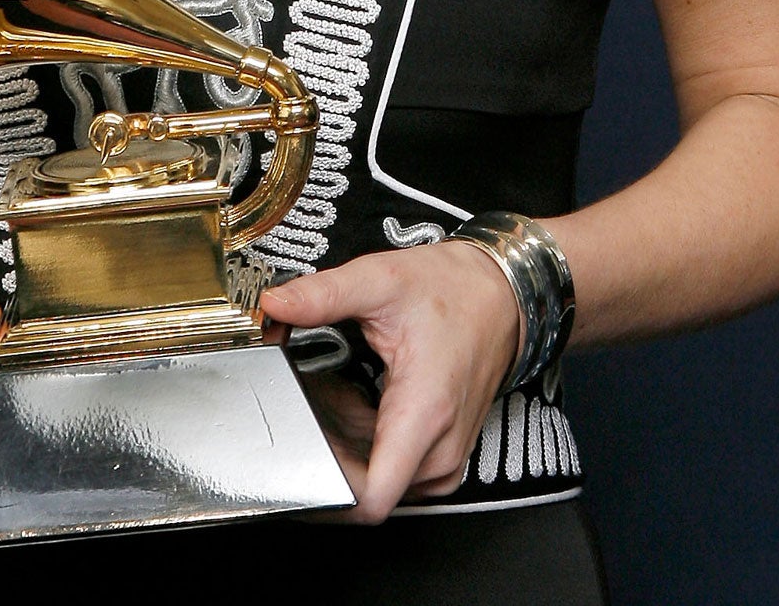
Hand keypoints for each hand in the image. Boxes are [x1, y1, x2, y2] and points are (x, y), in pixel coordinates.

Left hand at [259, 242, 521, 521]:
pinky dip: (363, 441)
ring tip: (327, 394)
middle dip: (325, 452)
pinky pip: (393, 468)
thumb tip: (275, 303)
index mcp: (423, 414)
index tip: (292, 459)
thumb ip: (323, 294)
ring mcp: (443, 457)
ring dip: (343, 446)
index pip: (372, 499)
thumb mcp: (380, 279)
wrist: (503, 295)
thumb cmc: (453, 291)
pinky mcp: (442, 454)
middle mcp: (439, 449)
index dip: (324, 491)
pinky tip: (351, 398)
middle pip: (364, 488)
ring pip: (376, 480)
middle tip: (301, 405)